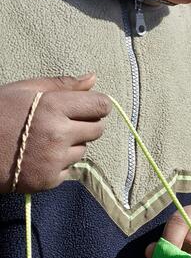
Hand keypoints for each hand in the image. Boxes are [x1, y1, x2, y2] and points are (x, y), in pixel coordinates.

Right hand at [0, 75, 108, 192]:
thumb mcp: (23, 91)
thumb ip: (61, 84)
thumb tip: (93, 78)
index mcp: (54, 107)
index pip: (101, 106)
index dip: (95, 105)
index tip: (85, 108)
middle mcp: (59, 134)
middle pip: (98, 129)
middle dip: (85, 125)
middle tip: (62, 124)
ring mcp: (54, 159)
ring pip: (83, 150)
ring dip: (71, 145)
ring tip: (44, 140)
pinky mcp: (48, 180)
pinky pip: (69, 170)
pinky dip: (58, 164)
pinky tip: (38, 156)